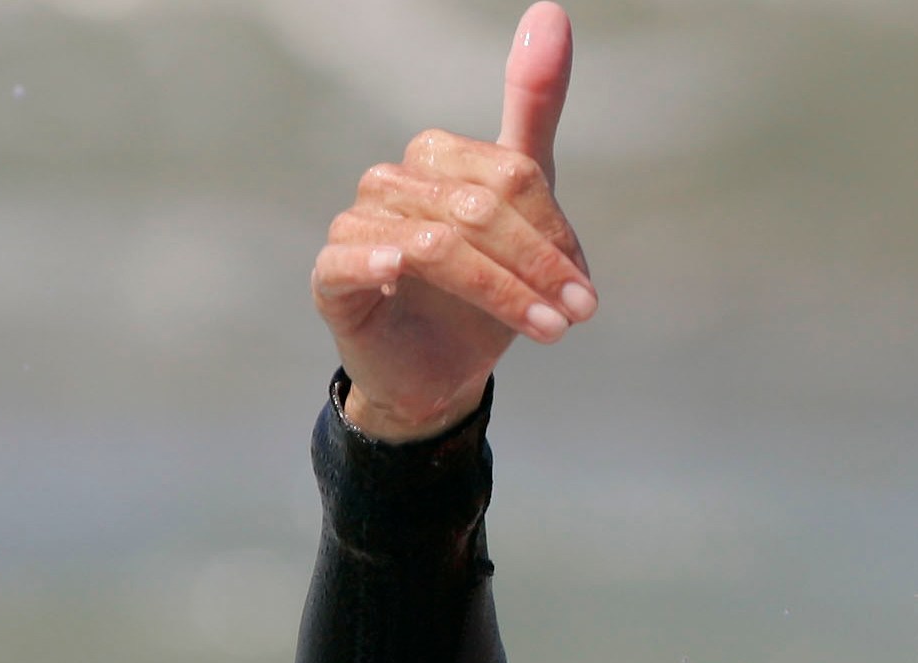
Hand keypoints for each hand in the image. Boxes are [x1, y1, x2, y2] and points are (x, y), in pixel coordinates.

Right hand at [310, 2, 593, 441]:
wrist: (440, 371)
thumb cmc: (485, 291)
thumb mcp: (524, 204)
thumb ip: (533, 111)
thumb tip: (550, 10)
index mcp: (438, 157)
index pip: (511, 176)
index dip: (554, 234)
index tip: (584, 291)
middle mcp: (393, 182)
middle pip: (479, 208)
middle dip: (538, 266)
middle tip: (578, 314)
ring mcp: (358, 226)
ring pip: (435, 243)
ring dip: (500, 291)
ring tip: (547, 331)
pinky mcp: (332, 275)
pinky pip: (350, 258)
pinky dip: (378, 264)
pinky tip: (401, 278)